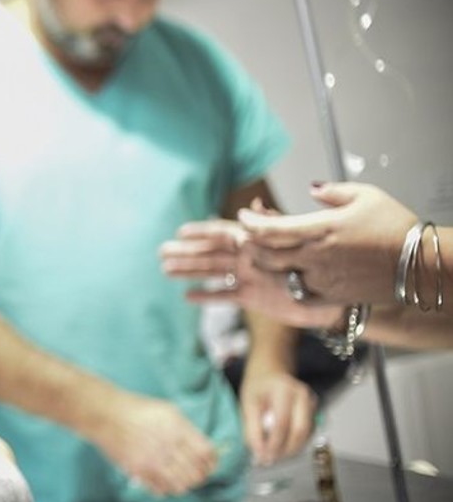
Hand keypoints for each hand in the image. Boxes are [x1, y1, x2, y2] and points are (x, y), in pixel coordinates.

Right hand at [88, 392, 216, 496]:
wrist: (107, 414)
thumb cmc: (137, 409)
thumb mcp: (169, 411)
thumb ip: (187, 429)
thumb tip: (202, 447)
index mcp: (178, 429)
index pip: (206, 454)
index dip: (212, 461)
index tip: (210, 463)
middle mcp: (167, 446)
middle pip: (196, 473)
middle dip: (201, 475)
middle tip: (198, 473)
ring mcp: (153, 460)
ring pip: (181, 485)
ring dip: (185, 484)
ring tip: (182, 478)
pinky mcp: (139, 471)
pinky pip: (162, 490)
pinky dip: (167, 488)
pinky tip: (165, 480)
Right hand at [159, 219, 344, 328]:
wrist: (340, 295)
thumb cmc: (324, 261)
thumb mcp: (300, 236)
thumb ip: (274, 223)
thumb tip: (254, 204)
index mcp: (257, 241)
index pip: (223, 233)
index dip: (201, 232)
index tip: (180, 231)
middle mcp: (248, 257)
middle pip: (211, 253)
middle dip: (186, 252)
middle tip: (161, 252)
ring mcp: (248, 277)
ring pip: (212, 273)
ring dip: (189, 271)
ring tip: (166, 270)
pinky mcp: (253, 297)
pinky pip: (224, 296)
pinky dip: (207, 296)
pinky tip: (187, 296)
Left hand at [238, 183, 416, 304]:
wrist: (422, 265)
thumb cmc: (396, 228)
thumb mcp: (366, 195)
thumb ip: (333, 192)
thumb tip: (313, 189)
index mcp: (318, 229)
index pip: (269, 229)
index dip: (250, 223)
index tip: (244, 217)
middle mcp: (314, 257)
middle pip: (265, 254)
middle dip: (250, 246)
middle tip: (245, 238)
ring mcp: (321, 279)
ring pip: (278, 276)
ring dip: (265, 267)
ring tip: (261, 258)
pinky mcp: (332, 297)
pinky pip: (299, 295)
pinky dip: (289, 286)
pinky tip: (288, 279)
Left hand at [240, 369, 315, 465]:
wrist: (270, 373)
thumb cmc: (258, 387)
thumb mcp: (247, 403)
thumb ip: (252, 428)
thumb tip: (258, 453)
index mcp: (285, 389)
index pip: (282, 422)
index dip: (273, 443)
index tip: (262, 456)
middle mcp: (303, 396)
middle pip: (299, 431)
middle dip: (284, 450)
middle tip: (269, 460)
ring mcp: (312, 404)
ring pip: (305, 435)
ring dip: (289, 450)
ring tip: (272, 455)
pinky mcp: (314, 413)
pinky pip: (307, 434)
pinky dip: (294, 444)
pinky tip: (280, 446)